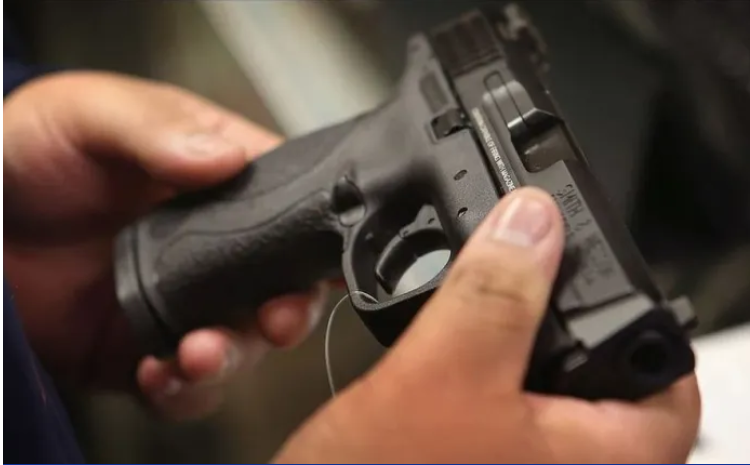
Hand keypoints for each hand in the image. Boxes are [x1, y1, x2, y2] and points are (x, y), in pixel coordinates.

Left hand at [4, 71, 327, 419]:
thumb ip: (156, 129)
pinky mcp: (142, 347)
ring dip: (232, 356)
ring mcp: (180, 301)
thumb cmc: (29, 148)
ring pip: (239, 342)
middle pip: (279, 285)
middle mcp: (210, 247)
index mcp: (216, 182)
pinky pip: (181, 383)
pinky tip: (158, 373)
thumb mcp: (92, 114)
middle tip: (277, 320)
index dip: (313, 235)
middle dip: (288, 310)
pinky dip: (180, 389)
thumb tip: (225, 157)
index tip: (320, 261)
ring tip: (199, 353)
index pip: (288, 205)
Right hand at [274, 188, 700, 462]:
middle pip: (597, 368)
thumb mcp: (443, 375)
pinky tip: (449, 339)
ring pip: (541, 380)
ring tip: (482, 295)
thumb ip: (494, 295)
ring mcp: (522, 464)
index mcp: (598, 460)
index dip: (632, 306)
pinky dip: (480, 359)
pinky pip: (499, 399)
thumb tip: (532, 221)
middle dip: (557, 310)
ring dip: (511, 332)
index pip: (663, 373)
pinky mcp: (480, 459)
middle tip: (526, 267)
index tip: (591, 263)